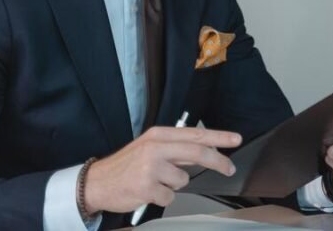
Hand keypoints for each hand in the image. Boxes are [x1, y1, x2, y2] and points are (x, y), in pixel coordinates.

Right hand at [83, 126, 241, 213]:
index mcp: (158, 135)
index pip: (195, 135)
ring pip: (183, 180)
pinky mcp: (146, 187)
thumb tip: (204, 151)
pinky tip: (147, 192)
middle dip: (218, 161)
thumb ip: (175, 148)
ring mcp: (151, 168)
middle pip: (197, 153)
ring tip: (155, 181)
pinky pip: (170, 196)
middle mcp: (155, 148)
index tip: (236, 139)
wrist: (97, 182)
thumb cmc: (126, 166)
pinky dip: (162, 197)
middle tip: (229, 168)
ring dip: (174, 185)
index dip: (219, 137)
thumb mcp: (149, 147)